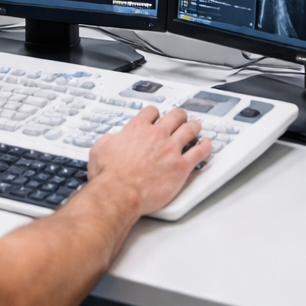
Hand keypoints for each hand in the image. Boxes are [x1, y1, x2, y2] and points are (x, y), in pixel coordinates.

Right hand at [86, 107, 210, 216]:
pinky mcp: (181, 166)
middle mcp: (157, 135)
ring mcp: (171, 149)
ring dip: (194, 126)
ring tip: (196, 127)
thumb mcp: (100, 149)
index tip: (157, 117)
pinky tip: (206, 146)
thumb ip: (109, 140)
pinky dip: (205, 147)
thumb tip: (111, 139)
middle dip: (179, 116)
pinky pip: (199, 152)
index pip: (152, 112)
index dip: (156, 113)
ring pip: (190, 129)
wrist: (119, 193)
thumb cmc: (109, 176)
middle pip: (175, 116)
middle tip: (181, 118)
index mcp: (137, 128)